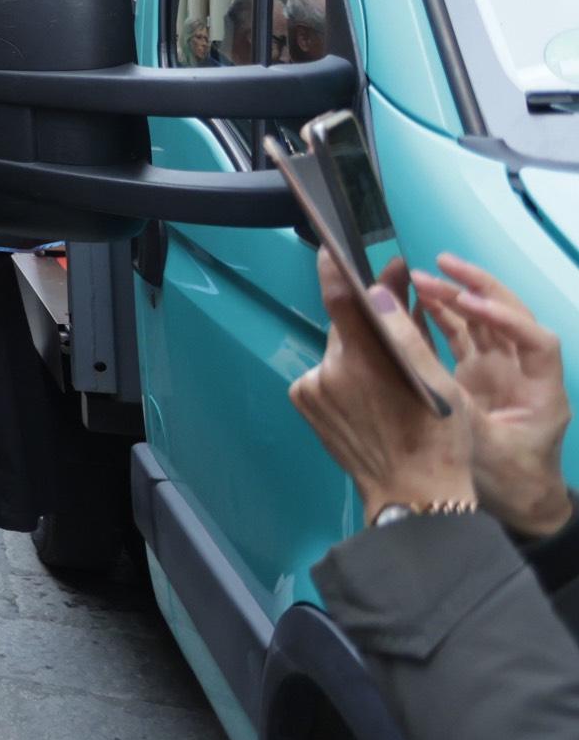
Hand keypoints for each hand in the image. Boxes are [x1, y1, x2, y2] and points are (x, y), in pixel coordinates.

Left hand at [289, 249, 475, 516]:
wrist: (412, 494)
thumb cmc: (435, 439)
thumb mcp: (436, 381)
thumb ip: (403, 331)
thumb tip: (378, 288)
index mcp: (365, 361)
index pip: (339, 298)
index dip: (335, 267)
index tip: (333, 244)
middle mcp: (329, 370)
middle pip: (346, 327)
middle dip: (368, 317)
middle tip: (393, 308)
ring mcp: (312, 388)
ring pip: (338, 352)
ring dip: (358, 354)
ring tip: (387, 379)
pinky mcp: (304, 402)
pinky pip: (325, 375)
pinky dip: (343, 376)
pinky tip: (367, 398)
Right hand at [412, 254, 572, 536]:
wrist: (516, 508)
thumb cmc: (506, 478)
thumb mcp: (479, 439)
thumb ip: (449, 396)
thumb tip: (412, 359)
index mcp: (542, 390)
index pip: (535, 339)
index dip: (505, 317)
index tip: (469, 304)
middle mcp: (525, 373)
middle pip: (511, 318)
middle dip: (480, 289)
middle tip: (442, 265)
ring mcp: (502, 373)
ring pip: (484, 324)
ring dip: (455, 298)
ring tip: (418, 277)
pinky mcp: (478, 378)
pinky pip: (463, 339)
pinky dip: (443, 318)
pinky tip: (417, 302)